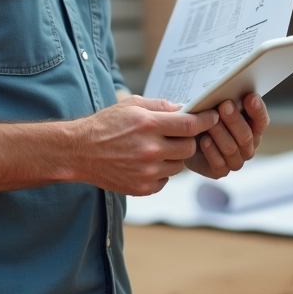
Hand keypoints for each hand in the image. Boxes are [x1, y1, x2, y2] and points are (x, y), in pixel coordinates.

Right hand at [71, 95, 217, 195]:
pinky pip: (165, 179)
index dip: (206, 121)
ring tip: (156, 149)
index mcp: (148, 124)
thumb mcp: (132, 105)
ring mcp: (147, 171)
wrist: (79, 151)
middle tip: (177, 135)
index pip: (190, 125)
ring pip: (179, 165)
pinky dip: (161, 172)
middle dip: (187, 140)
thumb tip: (185, 109)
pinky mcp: (142, 188)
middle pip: (189, 147)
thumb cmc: (106, 124)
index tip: (212, 118)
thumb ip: (161, 106)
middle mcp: (150, 149)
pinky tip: (146, 163)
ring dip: (174, 157)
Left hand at [184, 93, 268, 179]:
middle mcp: (247, 147)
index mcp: (252, 129)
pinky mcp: (220, 172)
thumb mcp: (214, 106)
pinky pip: (219, 164)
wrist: (185, 138)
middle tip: (225, 105)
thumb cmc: (204, 118)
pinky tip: (204, 140)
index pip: (261, 121)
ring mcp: (235, 161)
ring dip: (220, 134)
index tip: (250, 97)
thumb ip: (226, 101)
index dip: (257, 110)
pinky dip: (211, 151)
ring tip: (209, 123)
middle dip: (235, 120)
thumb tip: (228, 92)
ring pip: (232, 149)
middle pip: (246, 136)